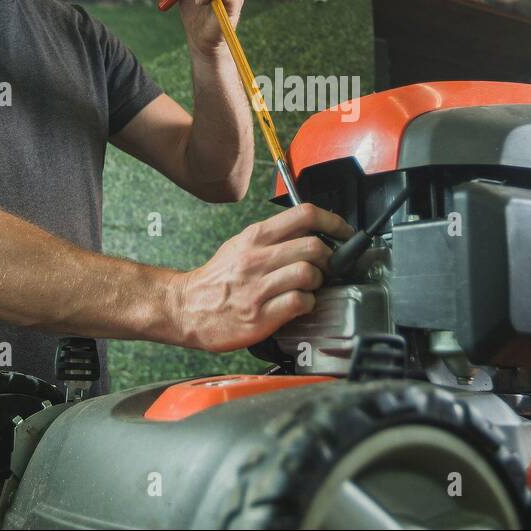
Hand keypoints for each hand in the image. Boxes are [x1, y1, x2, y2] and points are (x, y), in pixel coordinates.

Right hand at [167, 203, 353, 351]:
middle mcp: (257, 259)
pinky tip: (300, 304)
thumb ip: (273, 237)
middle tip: (326, 267)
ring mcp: (258, 288)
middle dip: (329, 258)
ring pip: (308, 273)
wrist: (185, 308)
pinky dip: (308, 303)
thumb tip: (310, 231)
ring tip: (310, 287)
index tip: (345, 232)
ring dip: (318, 282)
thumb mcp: (241, 245)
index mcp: (255, 237)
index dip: (334, 222)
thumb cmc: (217, 279)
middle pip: (313, 246)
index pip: (304, 215)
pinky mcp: (260, 315)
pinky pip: (299, 302)